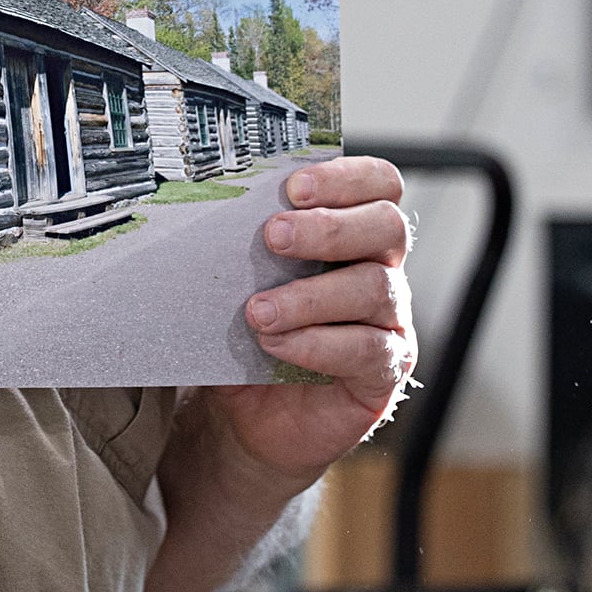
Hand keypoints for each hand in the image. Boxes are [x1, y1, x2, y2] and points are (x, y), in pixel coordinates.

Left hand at [208, 156, 415, 484]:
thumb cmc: (248, 335)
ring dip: (310, 296)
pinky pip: (368, 349)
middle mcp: (381, 270)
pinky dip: (316, 344)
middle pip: (387, 226)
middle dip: (328, 227)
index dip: (346, 177)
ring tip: (258, 312)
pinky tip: (276, 345)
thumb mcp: (240, 285)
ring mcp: (389, 321)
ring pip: (375, 288)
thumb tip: (202, 215)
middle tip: (273, 236)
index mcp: (352, 234)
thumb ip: (240, 249)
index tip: (294, 187)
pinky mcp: (385, 371)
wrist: (248, 414)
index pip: (379, 185)